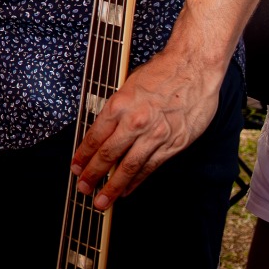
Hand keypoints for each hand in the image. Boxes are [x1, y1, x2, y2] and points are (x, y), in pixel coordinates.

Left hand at [70, 48, 222, 209]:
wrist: (193, 68)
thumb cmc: (161, 72)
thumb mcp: (128, 86)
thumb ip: (116, 109)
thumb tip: (103, 130)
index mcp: (119, 105)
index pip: (95, 137)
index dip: (83, 156)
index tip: (75, 168)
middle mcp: (135, 122)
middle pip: (108, 155)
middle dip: (93, 175)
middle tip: (83, 189)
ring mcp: (155, 135)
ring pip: (129, 167)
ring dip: (113, 186)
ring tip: (103, 201)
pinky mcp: (174, 144)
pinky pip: (151, 166)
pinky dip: (137, 181)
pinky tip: (128, 189)